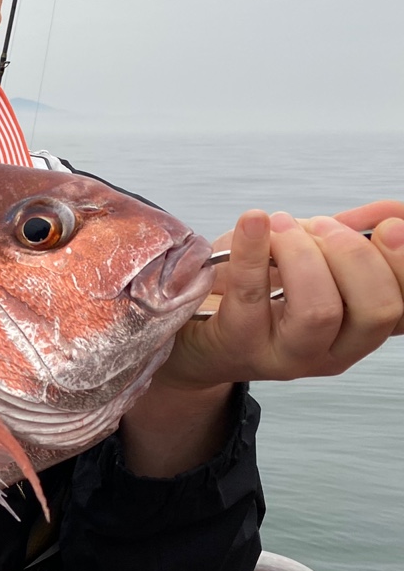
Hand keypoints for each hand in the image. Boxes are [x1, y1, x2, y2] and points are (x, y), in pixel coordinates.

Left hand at [161, 202, 403, 389]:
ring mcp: (286, 356)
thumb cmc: (253, 290)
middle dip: (355, 255)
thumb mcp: (307, 257)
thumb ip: (347, 237)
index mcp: (359, 330)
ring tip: (282, 227)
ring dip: (304, 254)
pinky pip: (251, 294)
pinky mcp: (239, 345)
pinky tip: (253, 222)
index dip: (403, 260)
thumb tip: (387, 214)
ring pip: (320, 310)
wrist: (189, 329)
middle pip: (376, 309)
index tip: (388, 225)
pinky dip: (254, 250)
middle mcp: (333, 352)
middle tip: (322, 227)